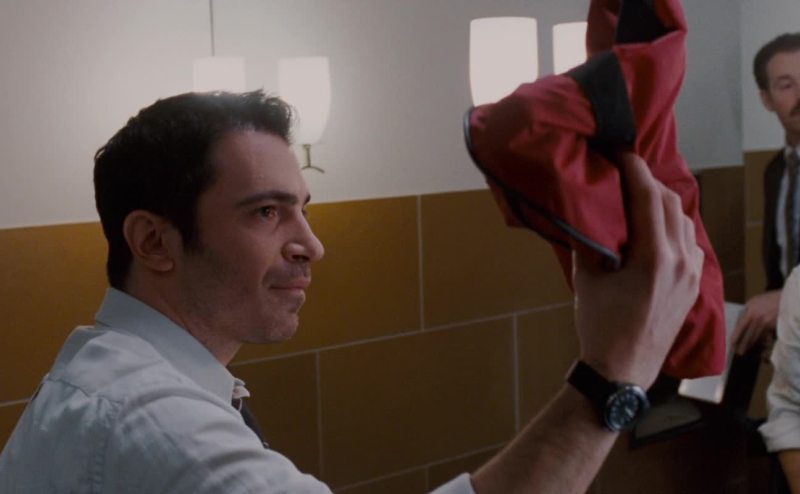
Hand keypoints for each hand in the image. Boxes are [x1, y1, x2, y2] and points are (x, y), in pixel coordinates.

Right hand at [572, 153, 703, 387]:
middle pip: (670, 201)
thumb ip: (590, 240)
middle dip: (647, 180)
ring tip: (636, 195)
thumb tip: (584, 210)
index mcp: (653, 256)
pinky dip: (673, 225)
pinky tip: (655, 228)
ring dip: (661, 201)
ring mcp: (691, 272)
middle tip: (622, 170)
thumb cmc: (599, 325)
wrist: (622, 370)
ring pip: (683, 219)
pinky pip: (689, 241)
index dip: (633, 167)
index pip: (648, 196)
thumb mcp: (586, 278)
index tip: (618, 150)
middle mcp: (680, 260)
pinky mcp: (693, 284)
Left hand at [731, 290, 779, 354]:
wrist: (784, 300)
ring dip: (752, 344)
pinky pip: (766, 337)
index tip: (732, 343)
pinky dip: (762, 342)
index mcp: (750, 312)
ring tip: (746, 349)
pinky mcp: (774, 328)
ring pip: (757, 338)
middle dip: (743, 345)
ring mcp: (767, 324)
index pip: (741, 326)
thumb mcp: (753, 301)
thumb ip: (745, 312)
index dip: (736, 335)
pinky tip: (758, 345)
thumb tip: (739, 322)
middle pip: (749, 335)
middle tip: (739, 352)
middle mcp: (758, 319)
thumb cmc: (767, 299)